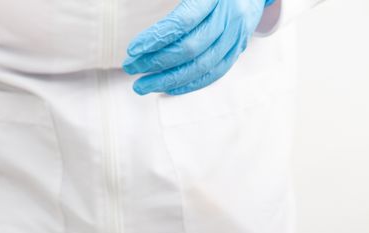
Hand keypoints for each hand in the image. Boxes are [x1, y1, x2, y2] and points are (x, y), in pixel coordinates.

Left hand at [123, 0, 273, 95]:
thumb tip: (147, 32)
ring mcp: (236, 35)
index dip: (156, 38)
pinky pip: (214, 73)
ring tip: (142, 85)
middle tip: (130, 68)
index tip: (132, 50)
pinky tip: (166, 88)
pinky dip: (189, 84)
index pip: (182, 22)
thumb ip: (174, 8)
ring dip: (167, 80)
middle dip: (155, 62)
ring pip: (201, 65)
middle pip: (189, 48)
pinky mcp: (238, 49)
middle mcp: (229, 16)